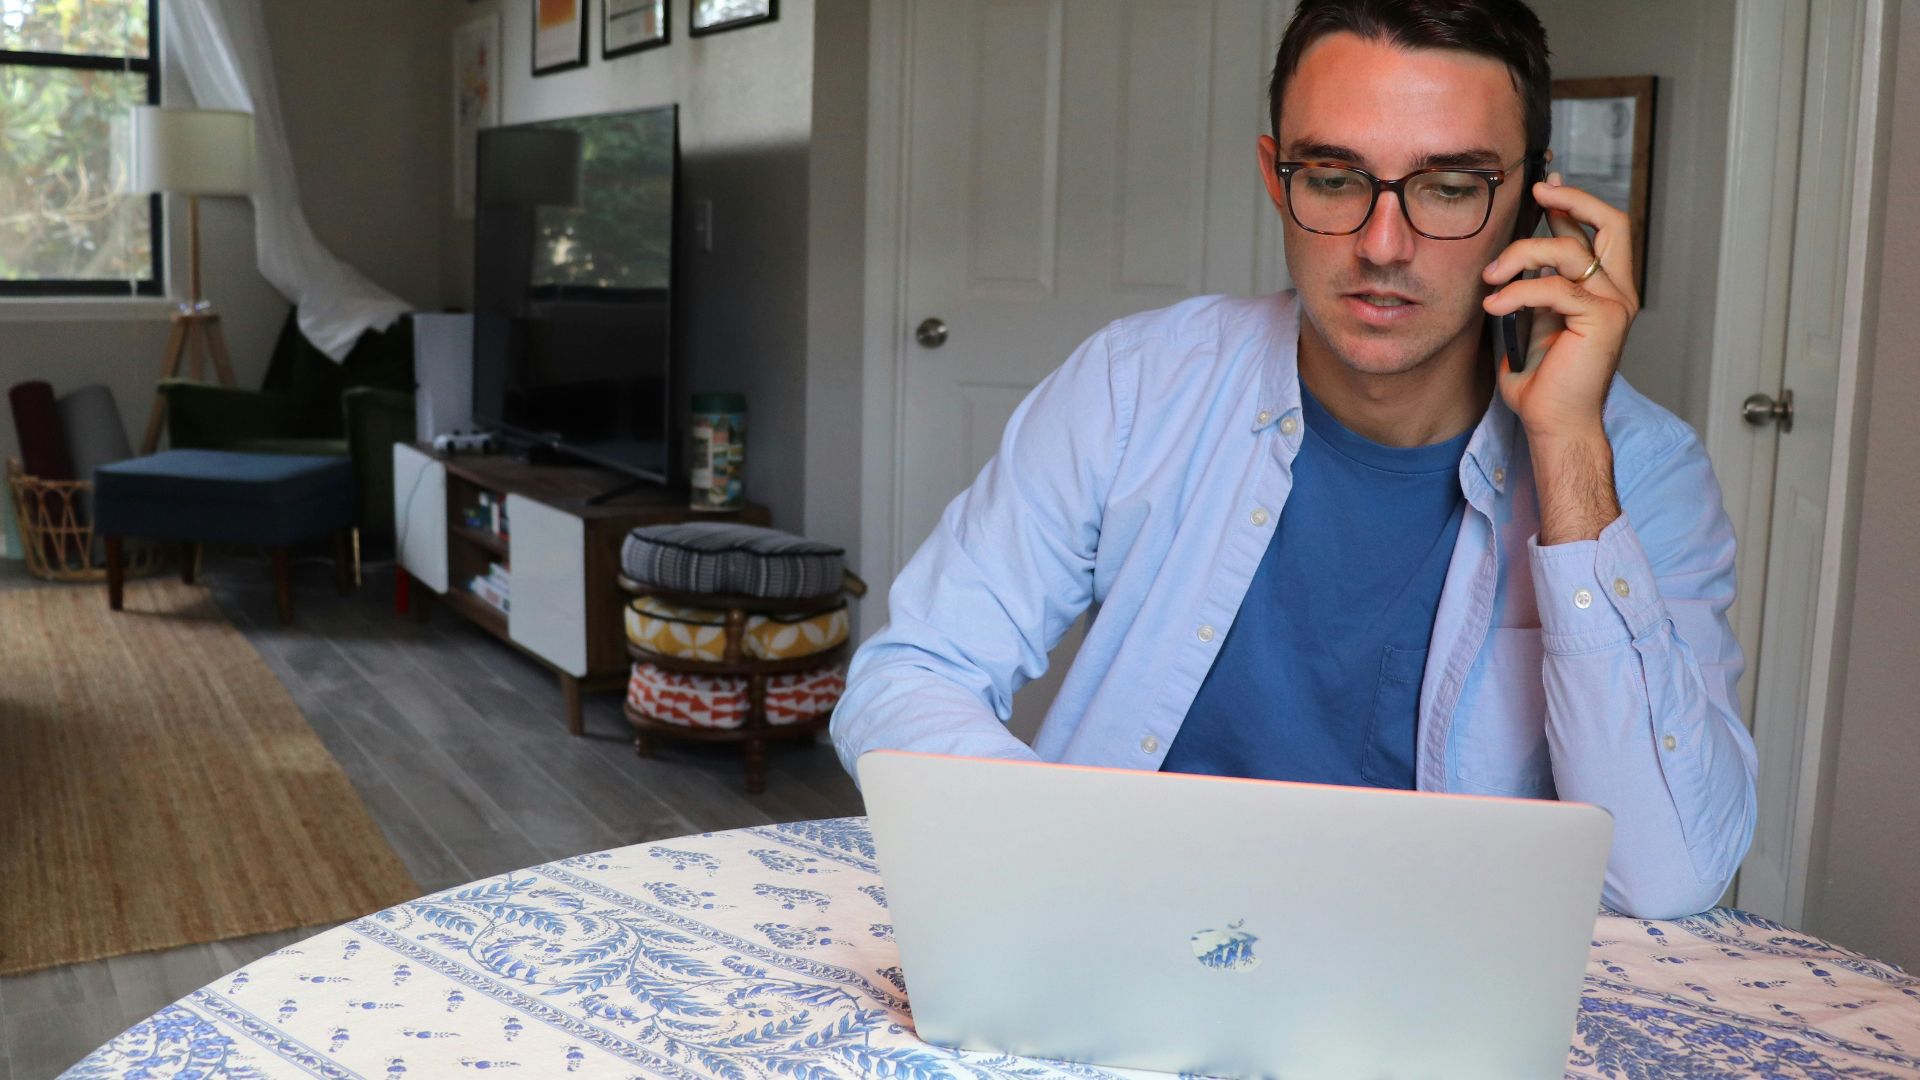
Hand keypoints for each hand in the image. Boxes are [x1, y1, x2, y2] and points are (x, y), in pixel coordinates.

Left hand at [1481, 172, 1641, 443]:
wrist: (1554, 422)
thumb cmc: (1542, 382)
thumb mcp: (1533, 322)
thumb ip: (1534, 288)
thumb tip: (1515, 259)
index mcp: (1604, 290)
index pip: (1600, 232)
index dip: (1574, 204)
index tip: (1544, 188)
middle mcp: (1618, 292)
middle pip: (1612, 224)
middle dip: (1574, 201)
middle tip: (1537, 194)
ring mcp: (1614, 304)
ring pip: (1569, 252)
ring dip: (1521, 255)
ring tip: (1490, 277)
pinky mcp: (1602, 320)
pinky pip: (1554, 288)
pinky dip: (1518, 292)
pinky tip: (1494, 304)